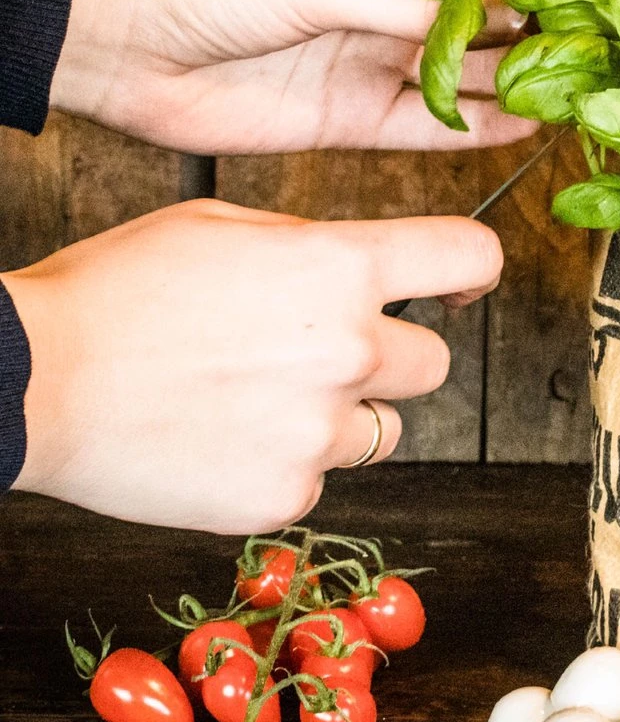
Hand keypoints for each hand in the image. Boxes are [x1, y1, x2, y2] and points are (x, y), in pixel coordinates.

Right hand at [2, 200, 501, 532]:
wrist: (34, 383)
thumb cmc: (118, 292)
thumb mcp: (221, 227)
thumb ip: (312, 247)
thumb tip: (360, 270)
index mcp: (340, 268)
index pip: (468, 256)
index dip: (474, 269)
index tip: (461, 286)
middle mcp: (350, 350)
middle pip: (434, 363)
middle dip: (389, 358)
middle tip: (319, 354)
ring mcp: (322, 431)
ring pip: (385, 429)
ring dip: (344, 416)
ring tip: (262, 400)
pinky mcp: (287, 495)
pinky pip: (324, 477)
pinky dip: (290, 463)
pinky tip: (229, 440)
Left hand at [50, 0, 563, 153]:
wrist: (129, 50)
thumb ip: (406, 4)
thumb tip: (486, 25)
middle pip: (481, 3)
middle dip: (533, 20)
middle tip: (581, 44)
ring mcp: (377, 54)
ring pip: (467, 67)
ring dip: (516, 78)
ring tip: (566, 91)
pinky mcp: (360, 114)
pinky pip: (435, 121)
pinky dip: (479, 126)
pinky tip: (524, 128)